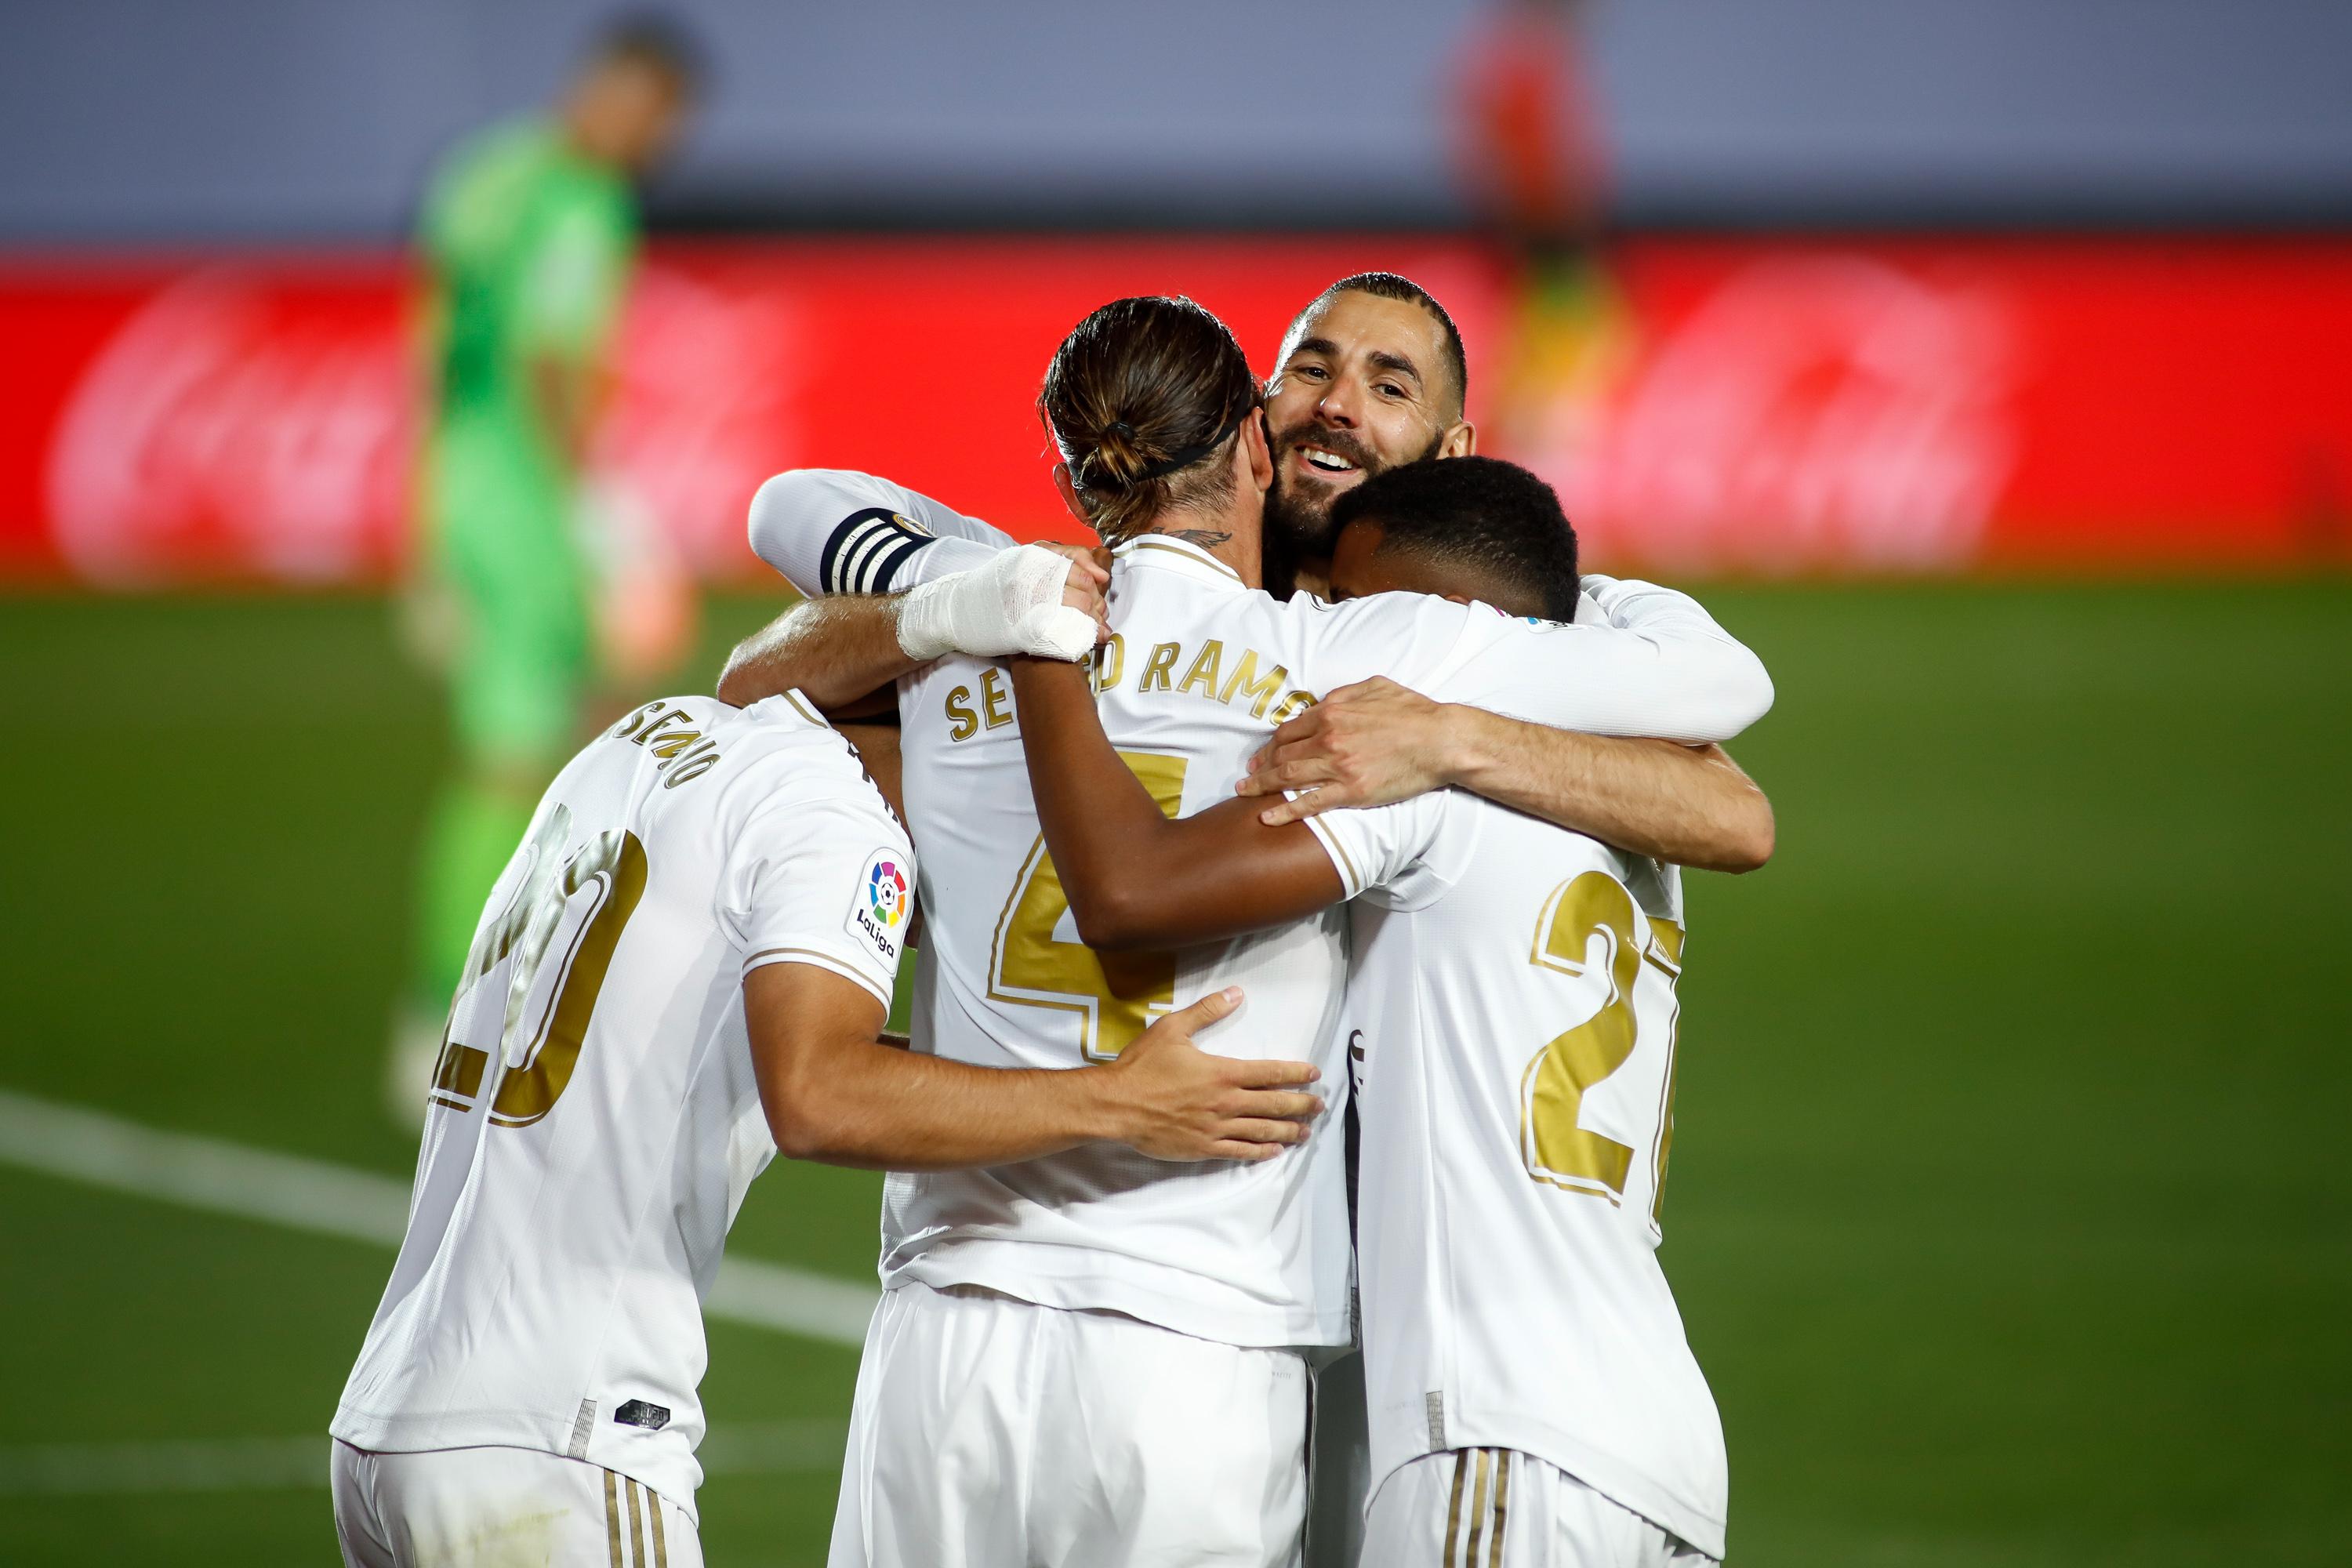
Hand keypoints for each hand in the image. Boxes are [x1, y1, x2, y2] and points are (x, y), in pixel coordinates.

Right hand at [897, 543, 1104, 661]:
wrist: (954, 611)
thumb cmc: (990, 589)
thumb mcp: (1019, 563)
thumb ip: (1056, 562)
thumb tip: (1099, 576)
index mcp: (1031, 558)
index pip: (1076, 560)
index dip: (1094, 574)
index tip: (1101, 583)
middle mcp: (1032, 577)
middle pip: (1082, 587)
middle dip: (1096, 603)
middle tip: (1098, 614)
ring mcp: (1030, 604)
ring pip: (1078, 610)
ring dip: (1093, 622)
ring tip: (1095, 629)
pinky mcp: (1026, 630)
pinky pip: (1065, 633)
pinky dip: (1081, 638)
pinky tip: (1085, 642)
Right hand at [1098, 988, 1323, 1161]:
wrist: (1116, 1105)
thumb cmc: (1142, 1066)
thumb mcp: (1172, 1029)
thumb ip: (1207, 1011)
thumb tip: (1236, 993)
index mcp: (1222, 1072)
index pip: (1270, 1073)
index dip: (1295, 1073)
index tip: (1313, 1074)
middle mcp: (1226, 1102)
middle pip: (1274, 1104)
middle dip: (1300, 1105)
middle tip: (1319, 1106)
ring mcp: (1216, 1128)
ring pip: (1261, 1131)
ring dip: (1287, 1131)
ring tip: (1305, 1132)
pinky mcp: (1203, 1148)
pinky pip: (1239, 1152)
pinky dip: (1260, 1152)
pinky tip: (1274, 1152)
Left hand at [1235, 677, 1462, 825]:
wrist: (1440, 740)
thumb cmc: (1413, 711)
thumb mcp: (1375, 686)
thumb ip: (1344, 693)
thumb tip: (1322, 701)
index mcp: (1332, 711)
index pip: (1290, 729)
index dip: (1272, 742)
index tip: (1265, 752)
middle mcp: (1328, 738)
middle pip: (1283, 753)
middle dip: (1261, 764)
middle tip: (1248, 774)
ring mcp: (1338, 766)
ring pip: (1288, 776)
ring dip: (1262, 785)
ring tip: (1246, 791)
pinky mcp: (1350, 791)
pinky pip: (1309, 803)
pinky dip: (1285, 811)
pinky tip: (1267, 818)